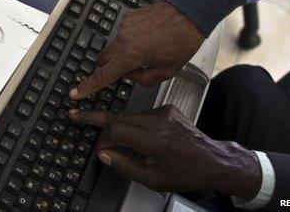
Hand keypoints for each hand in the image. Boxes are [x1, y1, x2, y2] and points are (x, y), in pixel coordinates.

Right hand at [68, 105, 261, 198]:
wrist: (213, 160)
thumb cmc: (186, 173)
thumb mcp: (153, 180)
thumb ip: (125, 167)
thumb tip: (104, 154)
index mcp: (155, 141)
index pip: (116, 130)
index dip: (103, 139)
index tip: (97, 146)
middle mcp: (159, 122)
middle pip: (118, 117)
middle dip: (97, 118)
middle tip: (76, 115)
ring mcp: (164, 112)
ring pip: (129, 115)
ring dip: (120, 126)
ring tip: (123, 142)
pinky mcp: (167, 108)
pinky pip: (142, 114)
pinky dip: (136, 124)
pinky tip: (144, 138)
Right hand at [69, 1, 203, 99]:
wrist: (190, 12)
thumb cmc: (183, 41)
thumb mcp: (169, 70)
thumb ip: (145, 79)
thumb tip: (132, 75)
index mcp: (131, 55)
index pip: (104, 75)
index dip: (88, 86)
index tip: (75, 93)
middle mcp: (123, 39)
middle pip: (103, 59)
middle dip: (109, 68)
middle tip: (128, 70)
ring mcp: (124, 26)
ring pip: (115, 46)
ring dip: (124, 52)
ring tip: (150, 49)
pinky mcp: (128, 16)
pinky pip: (123, 33)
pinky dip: (131, 39)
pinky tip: (149, 36)